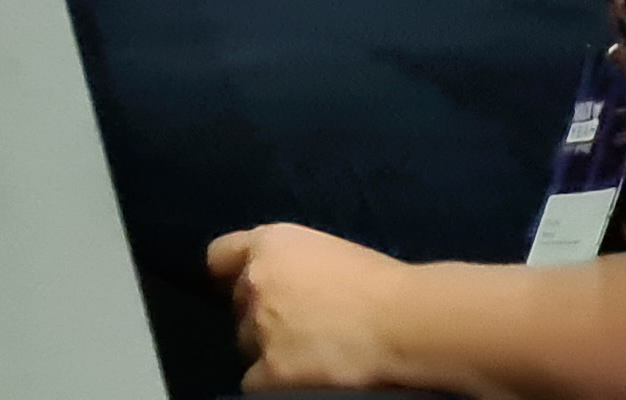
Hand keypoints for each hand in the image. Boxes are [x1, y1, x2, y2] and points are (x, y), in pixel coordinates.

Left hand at [207, 222, 418, 391]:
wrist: (405, 321)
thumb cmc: (382, 285)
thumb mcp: (325, 254)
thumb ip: (291, 266)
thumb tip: (284, 286)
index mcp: (270, 242)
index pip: (220, 257)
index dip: (230, 276)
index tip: (240, 289)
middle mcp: (255, 280)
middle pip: (237, 305)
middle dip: (258, 316)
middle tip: (296, 330)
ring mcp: (260, 326)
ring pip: (246, 344)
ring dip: (269, 350)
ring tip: (309, 355)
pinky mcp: (271, 369)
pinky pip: (255, 382)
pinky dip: (275, 384)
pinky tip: (305, 379)